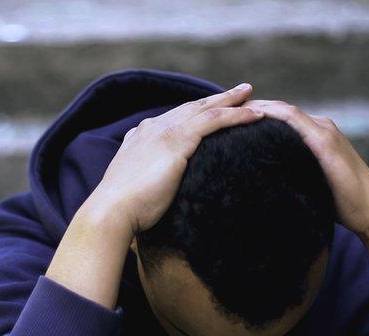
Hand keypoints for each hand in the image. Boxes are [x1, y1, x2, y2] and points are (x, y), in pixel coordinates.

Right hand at [85, 83, 265, 234]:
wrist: (112, 211)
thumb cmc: (123, 211)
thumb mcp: (136, 189)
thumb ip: (147, 180)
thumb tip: (157, 190)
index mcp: (141, 137)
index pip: (174, 119)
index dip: (195, 113)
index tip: (211, 110)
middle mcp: (153, 128)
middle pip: (192, 108)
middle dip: (216, 99)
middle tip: (238, 91)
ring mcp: (165, 131)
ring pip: (206, 109)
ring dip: (231, 100)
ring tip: (250, 94)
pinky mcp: (178, 140)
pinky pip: (215, 121)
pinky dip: (237, 115)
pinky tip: (256, 116)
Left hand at [243, 99, 368, 277]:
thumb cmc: (341, 206)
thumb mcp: (309, 184)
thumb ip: (291, 176)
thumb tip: (264, 184)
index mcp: (315, 135)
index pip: (279, 118)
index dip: (253, 116)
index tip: (226, 119)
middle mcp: (320, 127)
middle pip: (277, 110)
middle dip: (249, 108)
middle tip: (219, 109)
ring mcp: (324, 131)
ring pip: (283, 110)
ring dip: (256, 107)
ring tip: (228, 110)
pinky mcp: (325, 141)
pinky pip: (295, 120)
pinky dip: (273, 114)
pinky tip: (252, 116)